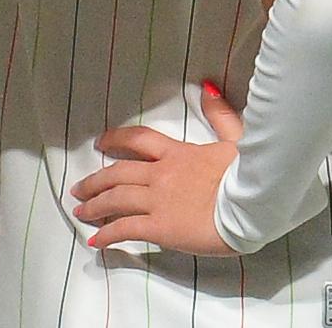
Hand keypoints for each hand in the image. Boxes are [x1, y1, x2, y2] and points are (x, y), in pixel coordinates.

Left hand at [71, 81, 241, 253]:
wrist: (252, 205)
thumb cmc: (248, 174)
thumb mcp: (236, 138)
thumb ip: (220, 115)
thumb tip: (207, 89)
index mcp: (178, 153)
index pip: (139, 140)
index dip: (116, 140)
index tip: (100, 143)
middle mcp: (162, 174)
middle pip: (118, 172)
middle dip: (95, 180)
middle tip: (79, 188)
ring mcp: (158, 201)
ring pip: (116, 199)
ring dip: (94, 205)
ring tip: (80, 211)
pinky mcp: (159, 227)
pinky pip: (125, 229)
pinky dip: (108, 235)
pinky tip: (97, 240)